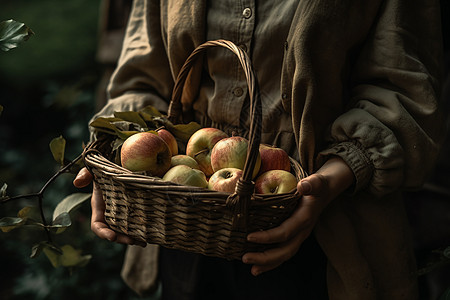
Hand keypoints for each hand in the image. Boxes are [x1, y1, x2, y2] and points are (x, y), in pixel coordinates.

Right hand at [73, 167, 145, 246]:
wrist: (119, 168)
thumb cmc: (105, 170)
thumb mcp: (94, 171)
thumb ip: (85, 174)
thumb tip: (77, 183)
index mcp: (99, 208)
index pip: (97, 225)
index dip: (103, 233)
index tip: (111, 237)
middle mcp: (109, 215)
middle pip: (113, 233)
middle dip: (121, 239)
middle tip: (133, 241)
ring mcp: (121, 215)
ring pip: (125, 232)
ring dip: (133, 238)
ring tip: (144, 242)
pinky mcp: (132, 213)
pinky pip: (135, 225)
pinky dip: (141, 231)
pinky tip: (150, 234)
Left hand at [242, 156, 353, 275]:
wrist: (326, 192)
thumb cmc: (317, 186)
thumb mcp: (317, 182)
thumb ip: (312, 183)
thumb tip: (303, 185)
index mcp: (305, 218)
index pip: (285, 232)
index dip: (268, 237)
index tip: (249, 237)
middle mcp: (303, 231)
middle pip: (285, 250)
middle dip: (265, 257)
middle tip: (245, 258)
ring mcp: (299, 236)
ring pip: (284, 255)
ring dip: (268, 264)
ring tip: (252, 269)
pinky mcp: (295, 237)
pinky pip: (284, 252)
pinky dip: (272, 262)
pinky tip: (258, 266)